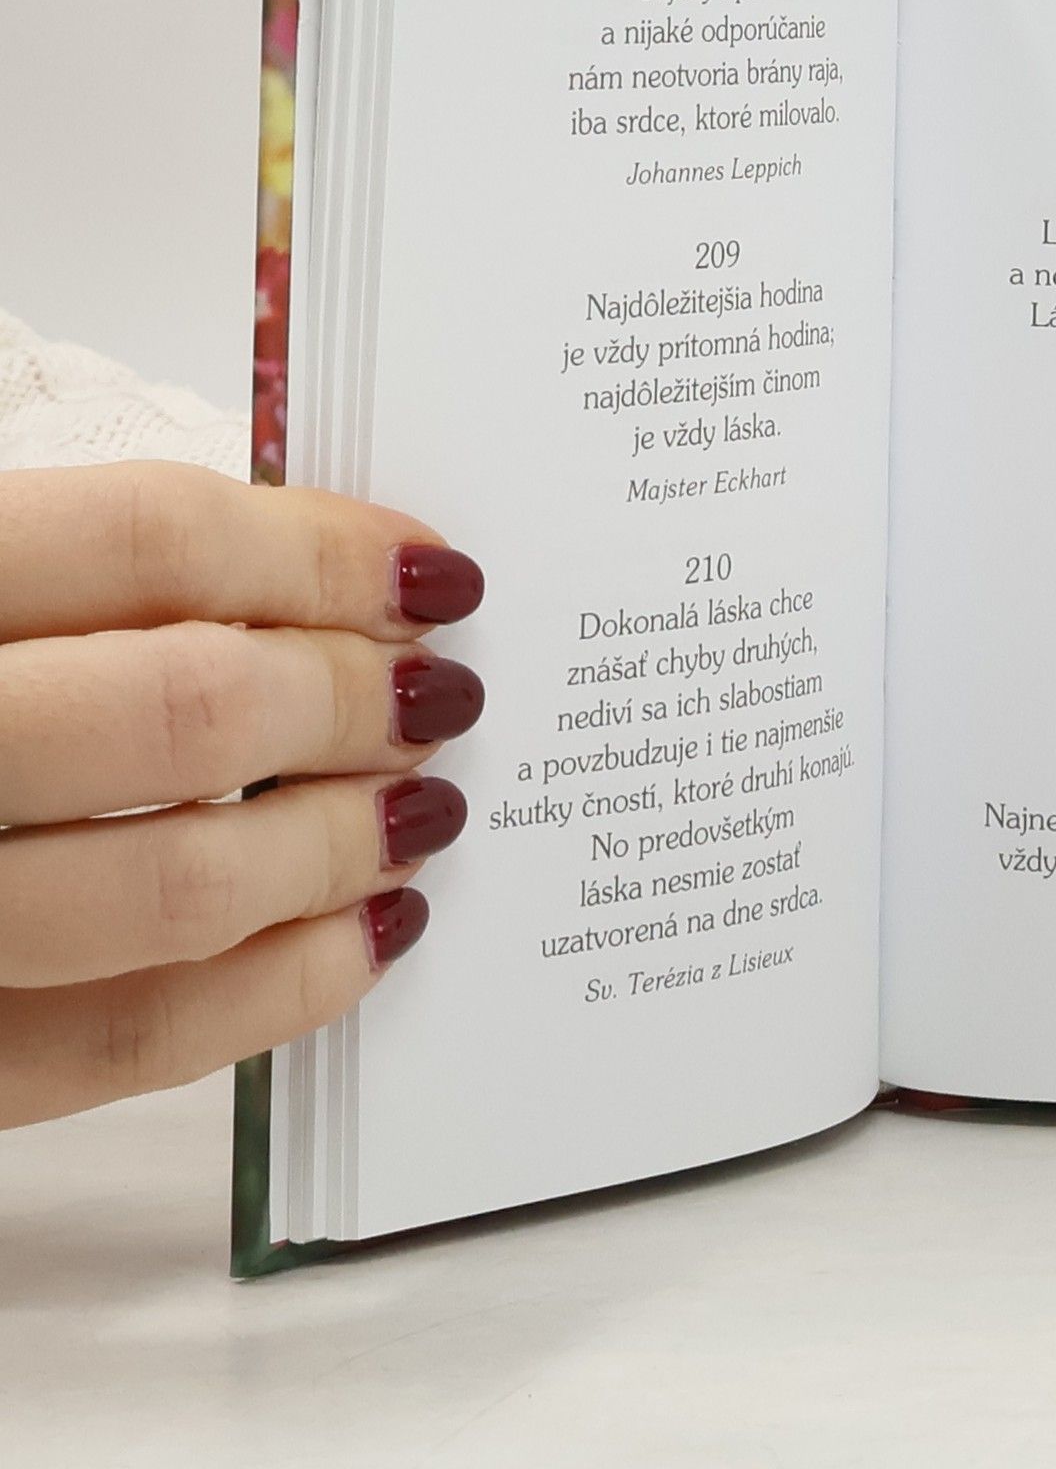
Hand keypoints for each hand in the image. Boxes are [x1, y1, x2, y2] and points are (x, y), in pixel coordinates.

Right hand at [0, 463, 484, 1126]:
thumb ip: (86, 572)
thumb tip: (326, 571)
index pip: (149, 539)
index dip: (322, 551)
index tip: (434, 572)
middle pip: (183, 707)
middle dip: (350, 699)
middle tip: (440, 694)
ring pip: (173, 887)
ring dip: (341, 843)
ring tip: (425, 807)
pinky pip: (129, 1044)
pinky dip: (281, 990)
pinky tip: (367, 934)